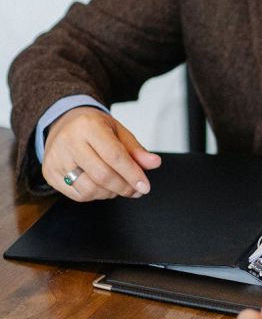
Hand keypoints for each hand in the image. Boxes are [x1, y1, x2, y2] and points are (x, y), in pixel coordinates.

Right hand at [42, 107, 160, 201]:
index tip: (145, 187)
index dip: (132, 174)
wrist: (64, 123)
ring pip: (90, 189)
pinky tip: (103, 187)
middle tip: (136, 190)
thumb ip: (136, 150)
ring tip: (119, 186)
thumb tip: (154, 163)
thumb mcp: (118, 132)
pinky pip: (79, 195)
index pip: (114, 156)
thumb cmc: (95, 128)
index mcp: (88, 126)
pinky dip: (97, 195)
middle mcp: (68, 141)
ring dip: (111, 193)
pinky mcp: (50, 173)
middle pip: (102, 175)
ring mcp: (56, 159)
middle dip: (124, 187)